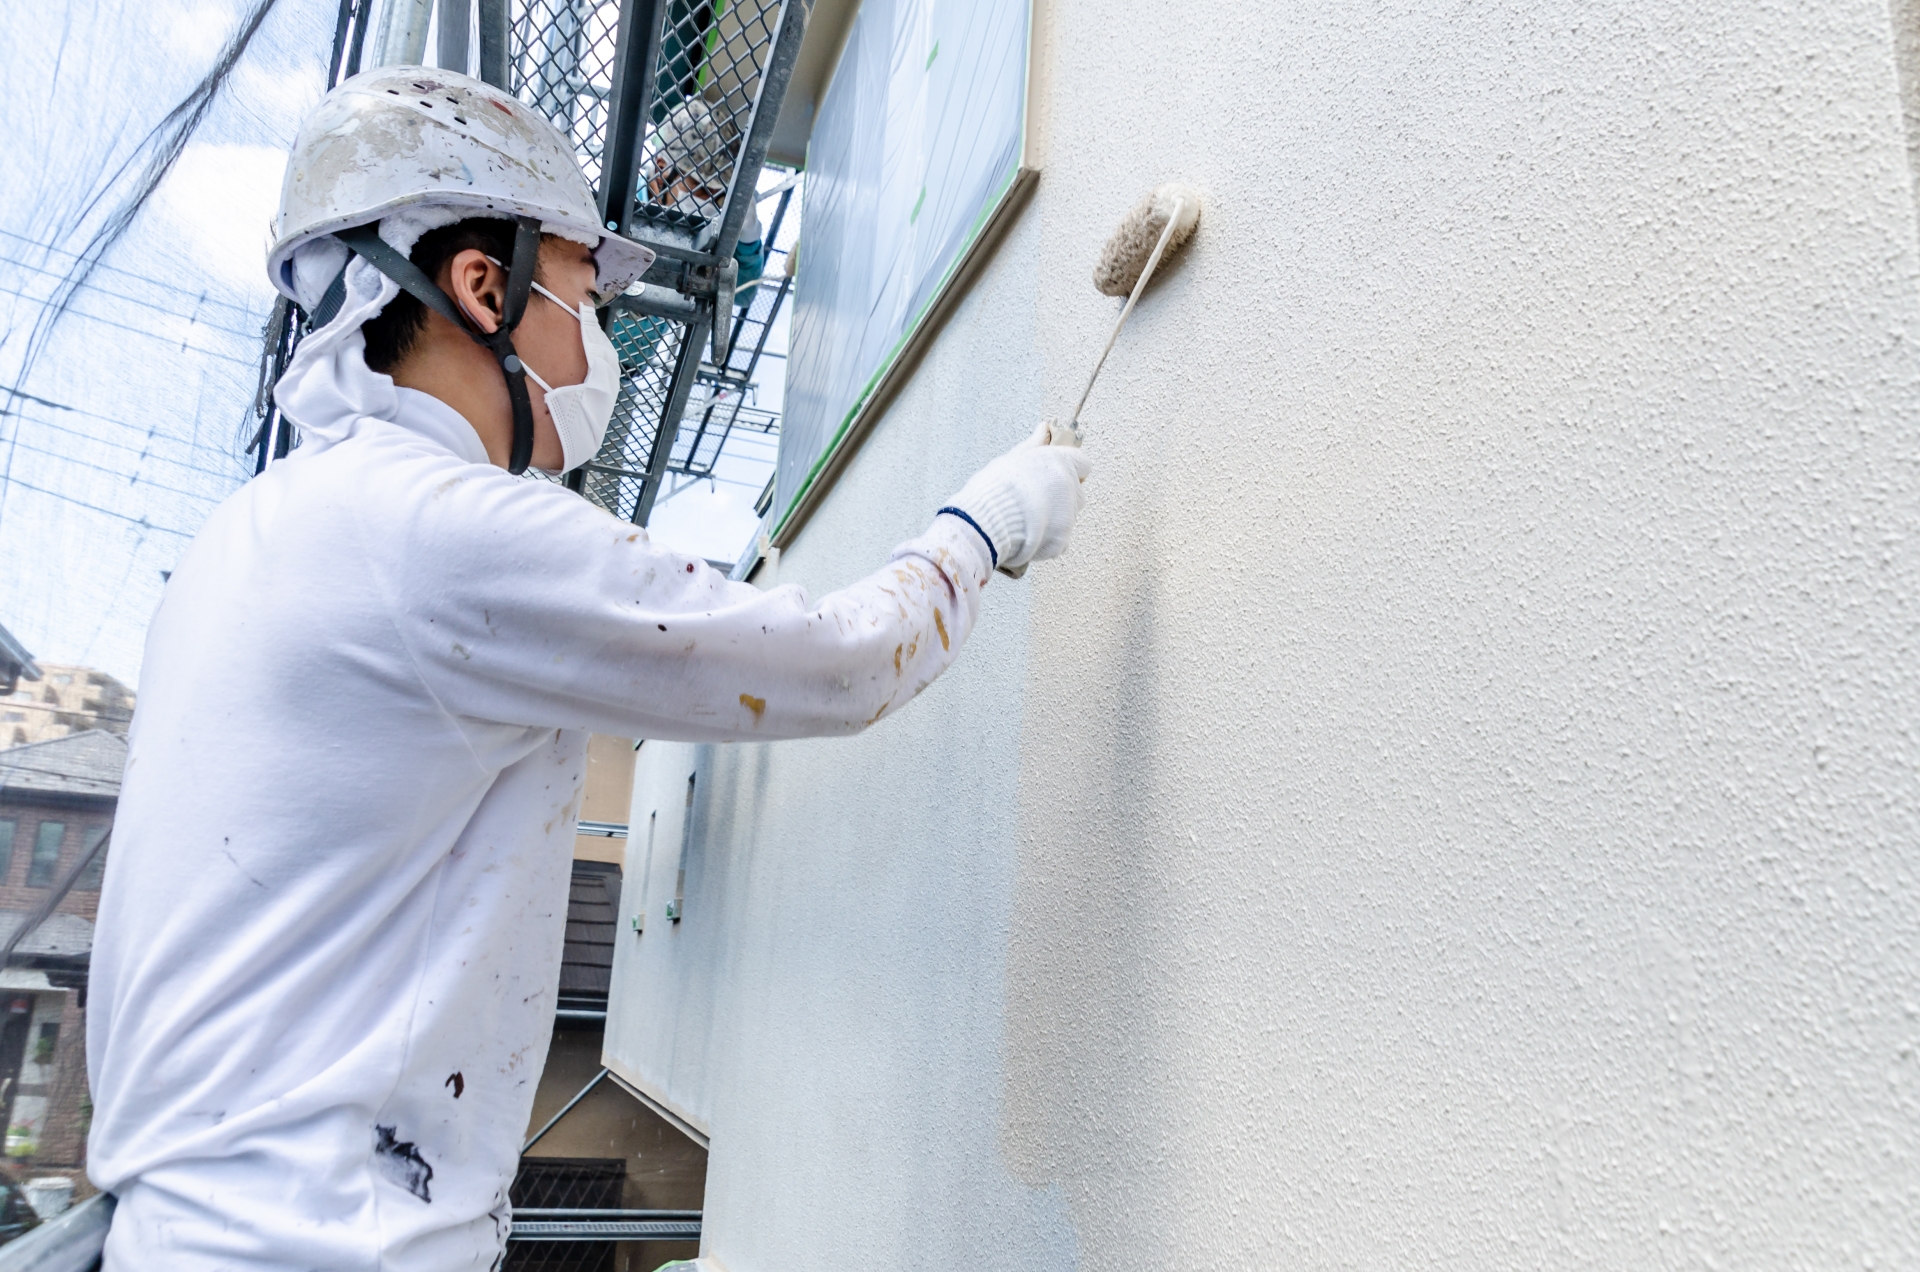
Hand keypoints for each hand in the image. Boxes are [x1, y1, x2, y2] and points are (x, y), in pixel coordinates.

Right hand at [943, 420, 1091, 575]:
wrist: (987, 523)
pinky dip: (1047, 539)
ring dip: (1053, 518)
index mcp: (1061, 464)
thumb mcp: (1013, 458)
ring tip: (1026, 519)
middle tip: (1034, 499)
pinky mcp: (1062, 542)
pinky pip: (1060, 540)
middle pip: (1076, 492)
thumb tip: (1044, 429)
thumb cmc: (996, 488)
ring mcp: (1068, 517)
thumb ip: (1035, 444)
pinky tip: (1027, 535)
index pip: (1083, 464)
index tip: (1056, 474)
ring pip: (1068, 517)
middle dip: (1061, 496)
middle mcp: (1070, 489)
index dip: (1071, 470)